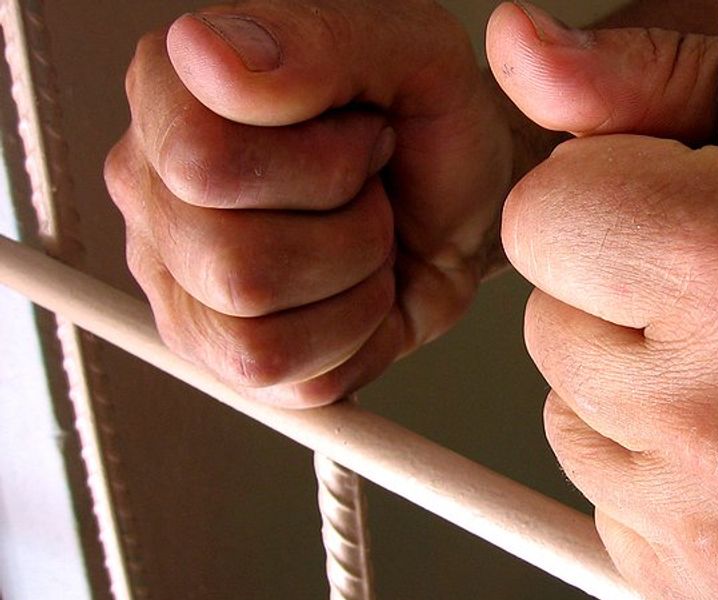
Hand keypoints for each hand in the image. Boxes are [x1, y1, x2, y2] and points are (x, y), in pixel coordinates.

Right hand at [105, 0, 513, 405]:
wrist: (470, 193)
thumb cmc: (430, 119)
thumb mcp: (408, 49)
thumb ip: (311, 40)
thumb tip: (207, 57)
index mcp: (173, 93)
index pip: (204, 166)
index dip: (323, 165)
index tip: (363, 132)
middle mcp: (153, 188)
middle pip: (234, 265)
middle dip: (347, 233)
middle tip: (369, 191)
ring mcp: (177, 279)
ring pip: (254, 337)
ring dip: (349, 291)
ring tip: (365, 239)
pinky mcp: (221, 353)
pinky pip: (286, 382)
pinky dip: (352, 341)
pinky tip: (357, 289)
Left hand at [498, 45, 717, 599]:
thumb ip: (638, 79)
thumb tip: (515, 47)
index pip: (540, 219)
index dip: (598, 202)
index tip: (664, 211)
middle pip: (548, 328)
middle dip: (618, 301)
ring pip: (571, 421)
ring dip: (636, 391)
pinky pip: (606, 505)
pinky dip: (657, 472)